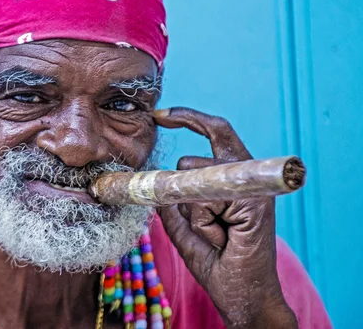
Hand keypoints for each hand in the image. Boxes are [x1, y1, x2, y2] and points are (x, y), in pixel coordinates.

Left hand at [154, 107, 297, 328]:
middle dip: (181, 194)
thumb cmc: (217, 261)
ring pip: (194, 179)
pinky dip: (203, 224)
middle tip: (204, 228)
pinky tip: (223, 239)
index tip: (159, 115)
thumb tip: (155, 177)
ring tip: (216, 235)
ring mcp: (252, 187)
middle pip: (192, 160)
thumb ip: (172, 199)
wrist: (242, 295)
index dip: (188, 117)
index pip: (215, 132)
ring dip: (193, 214)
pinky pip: (204, 199)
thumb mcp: (183, 225)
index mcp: (233, 176)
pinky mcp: (254, 202)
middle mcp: (245, 175)